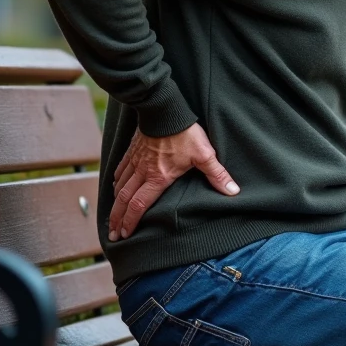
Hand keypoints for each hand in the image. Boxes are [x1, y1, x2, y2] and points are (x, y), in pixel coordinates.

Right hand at [109, 122, 238, 240]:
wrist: (165, 110)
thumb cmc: (185, 133)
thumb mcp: (204, 154)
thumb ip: (217, 174)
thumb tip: (233, 191)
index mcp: (158, 178)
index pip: (140, 206)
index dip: (131, 222)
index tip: (124, 235)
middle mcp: (143, 172)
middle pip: (125, 201)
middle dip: (118, 219)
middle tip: (114, 235)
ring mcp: (135, 161)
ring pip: (120, 187)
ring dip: (115, 204)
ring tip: (112, 217)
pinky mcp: (132, 150)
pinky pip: (120, 169)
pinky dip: (116, 182)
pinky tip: (115, 187)